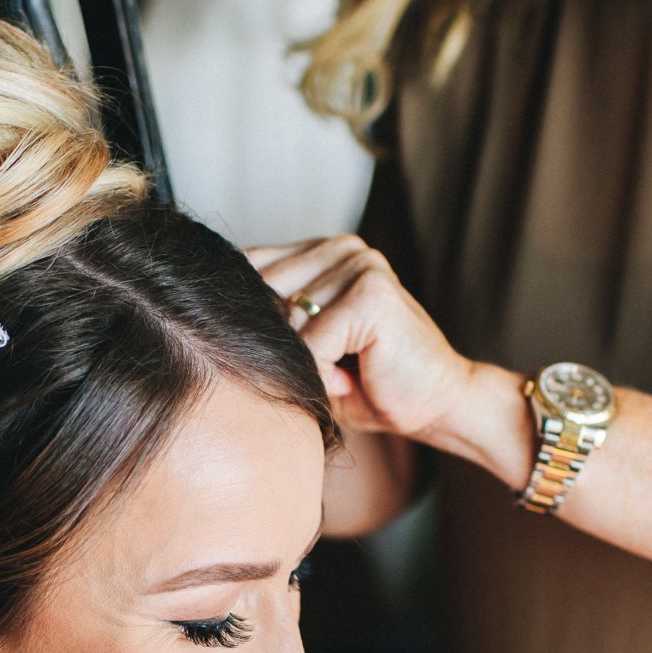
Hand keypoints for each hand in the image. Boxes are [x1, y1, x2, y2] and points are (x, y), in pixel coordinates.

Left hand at [247, 234, 480, 439]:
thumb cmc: (368, 382)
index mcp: (324, 251)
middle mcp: (342, 247)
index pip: (251, 266)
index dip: (249, 316)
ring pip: (287, 324)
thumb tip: (216, 309)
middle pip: (263, 297)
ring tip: (347, 369)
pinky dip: (327, 373)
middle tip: (329, 366)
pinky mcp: (372, 291)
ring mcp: (360, 263)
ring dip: (310, 364)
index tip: (281, 349)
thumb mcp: (307, 347)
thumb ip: (271, 322)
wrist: (436, 405)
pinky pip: (313, 344)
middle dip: (284, 346)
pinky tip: (357, 374)